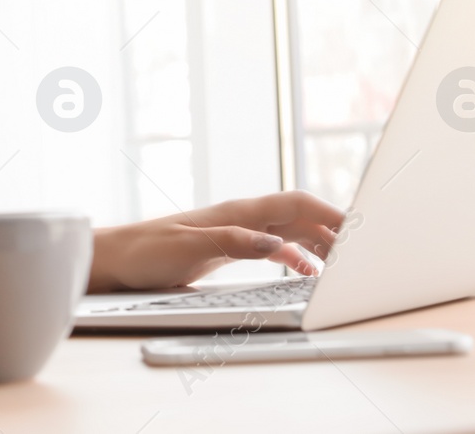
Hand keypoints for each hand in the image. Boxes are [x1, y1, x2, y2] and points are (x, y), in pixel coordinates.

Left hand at [87, 190, 346, 292]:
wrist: (114, 260)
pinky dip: (295, 255)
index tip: (358, 229)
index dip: (329, 213)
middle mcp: (239, 216)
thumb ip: (236, 243)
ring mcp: (234, 231)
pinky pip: (272, 246)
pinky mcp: (226, 247)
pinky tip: (304, 270)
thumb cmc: (146, 251)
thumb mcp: (191, 248)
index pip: (295, 203)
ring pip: (288, 230)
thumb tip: (279, 245)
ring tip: (340, 264)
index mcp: (236, 211)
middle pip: (299, 215)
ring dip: (317, 242)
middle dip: (332, 229)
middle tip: (360, 252)